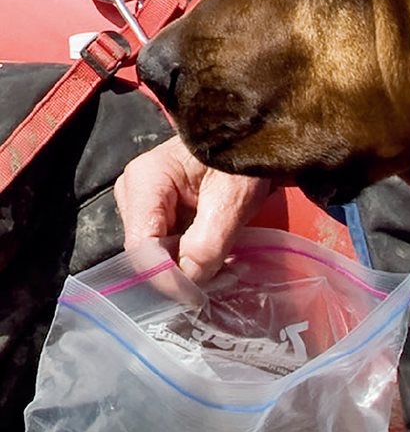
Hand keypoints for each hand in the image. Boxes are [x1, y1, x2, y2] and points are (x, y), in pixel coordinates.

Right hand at [114, 134, 271, 284]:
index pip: (141, 246)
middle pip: (147, 252)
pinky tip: (217, 256)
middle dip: (181, 271)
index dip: (166, 276)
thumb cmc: (243, 158)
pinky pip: (168, 245)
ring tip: (227, 265)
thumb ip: (207, 244)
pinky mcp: (158, 209)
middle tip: (223, 276)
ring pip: (158, 253)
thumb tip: (188, 282)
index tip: (196, 294)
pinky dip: (191, 256)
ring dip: (190, 266)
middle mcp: (134, 190)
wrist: (253, 137)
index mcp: (145, 180)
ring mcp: (144, 200)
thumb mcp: (232, 199)